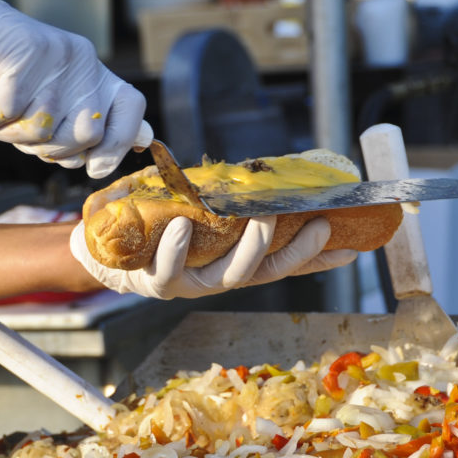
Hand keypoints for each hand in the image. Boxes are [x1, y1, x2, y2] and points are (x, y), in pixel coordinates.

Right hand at [0, 0, 145, 177]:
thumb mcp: (38, 105)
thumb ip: (69, 129)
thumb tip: (101, 164)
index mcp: (93, 74)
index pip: (131, 108)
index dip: (118, 143)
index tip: (95, 166)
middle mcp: (83, 61)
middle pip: (84, 135)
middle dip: (45, 150)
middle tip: (15, 131)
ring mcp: (58, 54)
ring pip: (42, 127)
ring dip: (6, 133)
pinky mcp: (27, 51)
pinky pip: (9, 111)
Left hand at [70, 216, 358, 299]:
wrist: (104, 253)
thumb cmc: (157, 226)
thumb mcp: (200, 212)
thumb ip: (230, 201)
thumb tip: (268, 172)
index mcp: (232, 263)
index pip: (285, 264)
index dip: (318, 260)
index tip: (353, 249)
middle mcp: (216, 278)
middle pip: (265, 272)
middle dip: (296, 251)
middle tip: (318, 224)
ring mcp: (188, 285)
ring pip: (226, 276)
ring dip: (248, 248)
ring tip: (261, 218)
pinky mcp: (154, 284)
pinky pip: (167, 269)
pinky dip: (176, 249)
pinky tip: (181, 227)